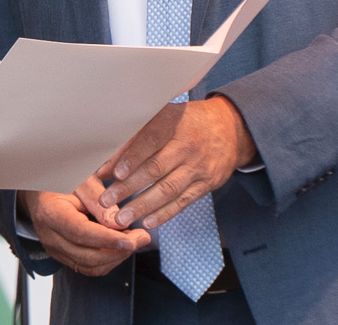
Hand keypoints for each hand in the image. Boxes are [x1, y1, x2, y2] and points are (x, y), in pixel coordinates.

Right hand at [18, 183, 149, 276]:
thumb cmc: (62, 178)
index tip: (132, 240)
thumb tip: (119, 224)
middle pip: (87, 255)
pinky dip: (107, 261)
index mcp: (50, 212)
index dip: (108, 239)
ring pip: (89, 266)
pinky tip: (120, 247)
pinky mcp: (61, 255)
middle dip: (118, 251)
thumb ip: (99, 200)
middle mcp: (48, 235)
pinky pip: (87, 267)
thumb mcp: (81, 179)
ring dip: (116, 257)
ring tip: (134, 241)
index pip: (81, 233)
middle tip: (142, 238)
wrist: (42, 187)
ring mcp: (53, 248)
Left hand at [96, 95, 255, 229]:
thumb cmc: (186, 121)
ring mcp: (198, 166)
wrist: (230, 129)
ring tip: (122, 217)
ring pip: (168, 189)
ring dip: (143, 205)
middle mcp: (186, 145)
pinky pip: (183, 201)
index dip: (131, 157)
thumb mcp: (165, 115)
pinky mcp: (206, 184)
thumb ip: (137, 132)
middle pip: (155, 168)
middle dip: (128, 187)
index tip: (113, 173)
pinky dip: (165, 213)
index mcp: (173, 123)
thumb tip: (107, 156)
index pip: (150, 140)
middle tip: (107, 200)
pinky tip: (147, 222)